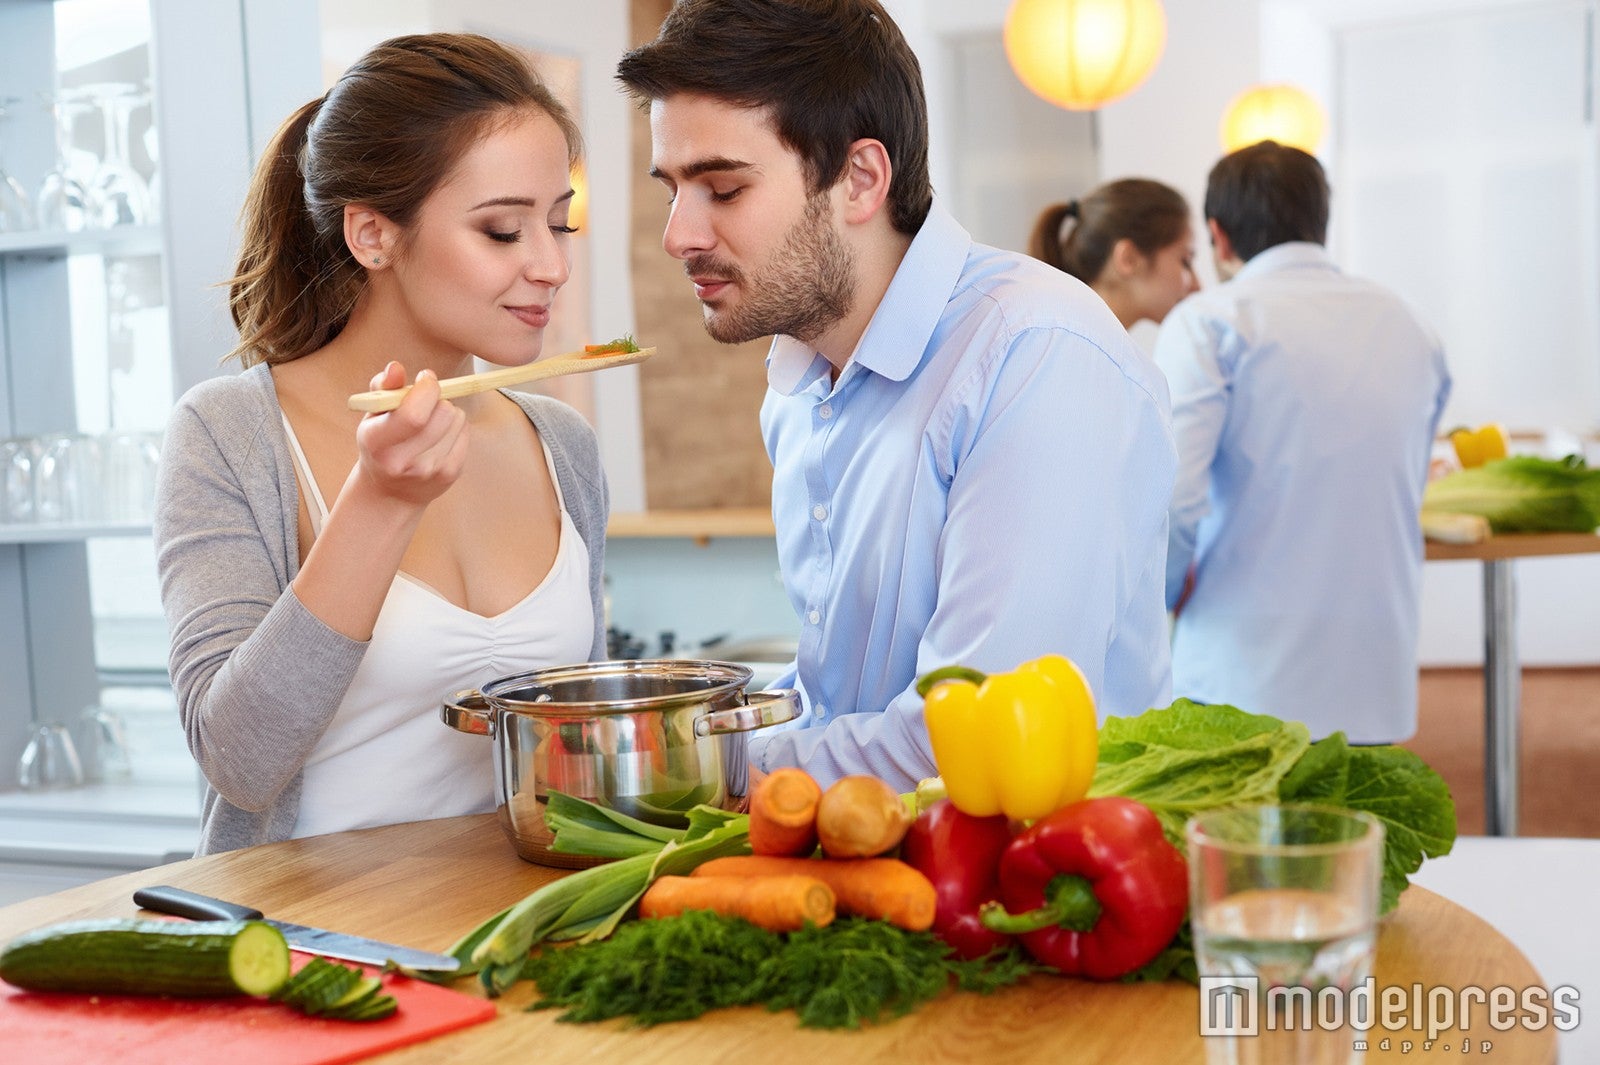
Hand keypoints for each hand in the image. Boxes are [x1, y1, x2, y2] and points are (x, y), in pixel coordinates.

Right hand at [352, 362, 468, 506]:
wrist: (390, 491)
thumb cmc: (381, 443)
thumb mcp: (373, 415)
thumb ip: (383, 387)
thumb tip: (395, 367)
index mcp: (376, 443)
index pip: (414, 414)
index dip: (426, 389)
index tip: (424, 379)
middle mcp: (402, 461)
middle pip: (443, 412)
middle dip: (438, 398)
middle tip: (426, 403)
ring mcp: (429, 471)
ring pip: (458, 418)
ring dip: (448, 411)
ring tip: (431, 421)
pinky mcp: (450, 475)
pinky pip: (466, 432)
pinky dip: (457, 426)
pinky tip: (441, 435)